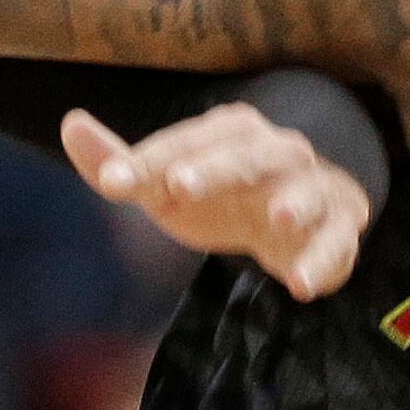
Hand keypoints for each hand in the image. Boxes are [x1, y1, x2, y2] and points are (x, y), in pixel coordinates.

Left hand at [64, 104, 369, 299]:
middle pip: (245, 155)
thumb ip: (122, 162)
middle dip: (216, 168)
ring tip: (280, 220)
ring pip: (304, 190)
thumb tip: (71, 124)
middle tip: (180, 185)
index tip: (113, 183)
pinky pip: (336, 241)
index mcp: (227, 134)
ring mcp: (310, 188)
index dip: (148, 161)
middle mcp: (273, 152)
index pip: (183, 144)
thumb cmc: (221, 196)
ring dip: (295, 203)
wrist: (297, 220)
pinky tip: (303, 286)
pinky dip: (323, 262)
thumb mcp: (167, 184)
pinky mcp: (339, 227)